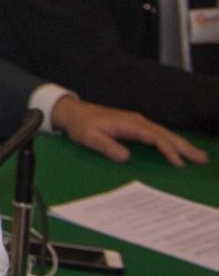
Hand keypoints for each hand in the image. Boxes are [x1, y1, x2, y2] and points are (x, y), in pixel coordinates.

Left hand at [53, 95, 208, 166]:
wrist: (73, 112)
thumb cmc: (81, 125)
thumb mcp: (90, 137)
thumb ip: (107, 146)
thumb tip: (126, 157)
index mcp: (129, 124)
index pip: (154, 137)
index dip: (167, 150)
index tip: (178, 163)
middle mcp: (137, 121)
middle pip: (165, 134)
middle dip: (184, 147)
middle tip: (202, 159)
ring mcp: (137, 122)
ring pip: (164, 134)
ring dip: (182, 144)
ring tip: (199, 156)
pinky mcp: (135, 126)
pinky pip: (158, 134)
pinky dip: (171, 142)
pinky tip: (180, 149)